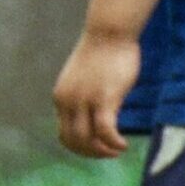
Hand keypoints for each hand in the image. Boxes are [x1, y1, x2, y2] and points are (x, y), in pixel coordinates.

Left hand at [54, 31, 138, 158]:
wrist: (109, 31)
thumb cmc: (103, 52)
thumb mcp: (85, 79)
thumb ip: (84, 98)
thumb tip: (96, 113)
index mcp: (61, 99)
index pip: (64, 135)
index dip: (80, 147)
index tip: (97, 148)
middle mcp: (68, 102)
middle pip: (74, 141)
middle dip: (92, 153)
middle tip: (110, 154)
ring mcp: (84, 101)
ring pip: (88, 140)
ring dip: (103, 152)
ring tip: (117, 151)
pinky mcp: (104, 98)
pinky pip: (105, 131)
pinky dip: (113, 143)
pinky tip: (123, 145)